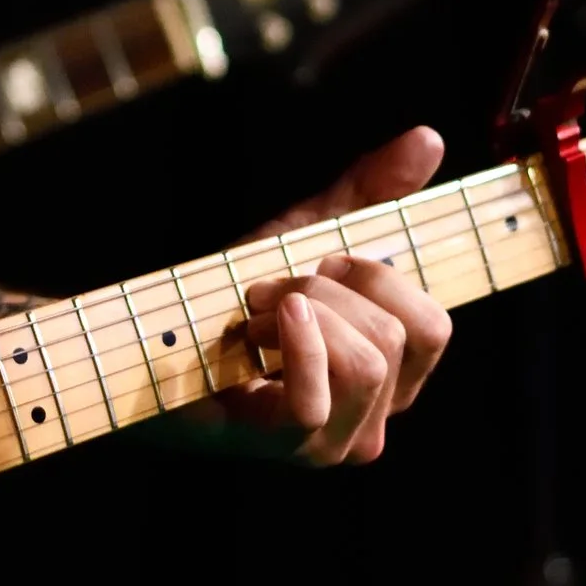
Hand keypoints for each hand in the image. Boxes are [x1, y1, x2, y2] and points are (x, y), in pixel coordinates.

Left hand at [231, 124, 452, 469]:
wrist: (150, 332)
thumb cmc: (231, 296)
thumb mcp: (307, 234)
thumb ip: (369, 192)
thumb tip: (428, 138)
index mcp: (390, 379)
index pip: (434, 327)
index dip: (380, 276)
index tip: (321, 262)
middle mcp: (372, 421)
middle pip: (399, 336)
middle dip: (332, 288)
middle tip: (273, 287)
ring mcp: (330, 443)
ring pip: (367, 363)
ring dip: (301, 314)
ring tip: (251, 314)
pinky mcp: (281, 447)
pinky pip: (315, 402)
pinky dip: (292, 347)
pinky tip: (252, 326)